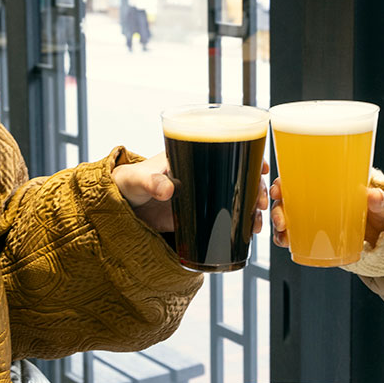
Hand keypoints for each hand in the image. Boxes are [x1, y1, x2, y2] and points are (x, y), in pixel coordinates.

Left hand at [114, 155, 270, 236]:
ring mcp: (203, 194)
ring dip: (251, 207)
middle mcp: (202, 173)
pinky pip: (226, 215)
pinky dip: (240, 222)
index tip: (262, 168)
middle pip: (239, 175)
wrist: (121, 206)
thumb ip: (151, 182)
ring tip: (256, 223)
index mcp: (191, 156)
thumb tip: (168, 189)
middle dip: (256, 188)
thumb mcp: (137, 180)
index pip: (227, 150)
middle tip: (260, 202)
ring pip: (236, 196)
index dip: (249, 157)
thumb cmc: (128, 183)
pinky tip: (249, 232)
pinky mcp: (199, 214)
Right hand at [268, 181, 383, 250]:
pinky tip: (285, 242)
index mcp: (327, 184)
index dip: (282, 183)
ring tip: (283, 237)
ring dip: (278, 226)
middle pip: (286, 199)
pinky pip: (293, 234)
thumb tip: (372, 195)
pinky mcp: (316, 233)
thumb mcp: (383, 204)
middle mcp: (315, 198)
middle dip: (277, 209)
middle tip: (281, 221)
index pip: (297, 178)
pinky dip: (285, 238)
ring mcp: (314, 216)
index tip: (278, 190)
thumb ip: (379, 200)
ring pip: (286, 216)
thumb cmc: (382, 211)